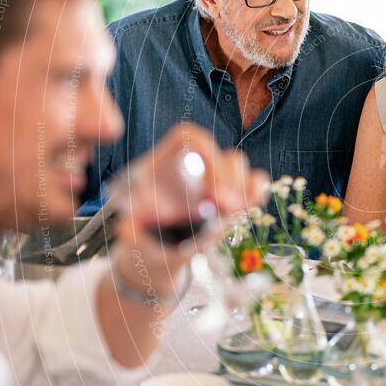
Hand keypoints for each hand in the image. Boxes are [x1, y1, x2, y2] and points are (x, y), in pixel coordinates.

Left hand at [113, 123, 268, 289]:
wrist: (155, 249)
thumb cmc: (140, 233)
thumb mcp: (131, 230)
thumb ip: (131, 229)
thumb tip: (128, 233)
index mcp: (167, 162)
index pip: (191, 137)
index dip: (207, 154)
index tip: (209, 187)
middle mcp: (195, 166)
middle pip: (220, 154)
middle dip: (227, 179)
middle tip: (224, 207)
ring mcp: (215, 181)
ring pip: (238, 166)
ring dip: (242, 187)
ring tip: (232, 212)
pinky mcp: (232, 197)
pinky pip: (253, 183)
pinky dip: (257, 191)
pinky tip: (250, 207)